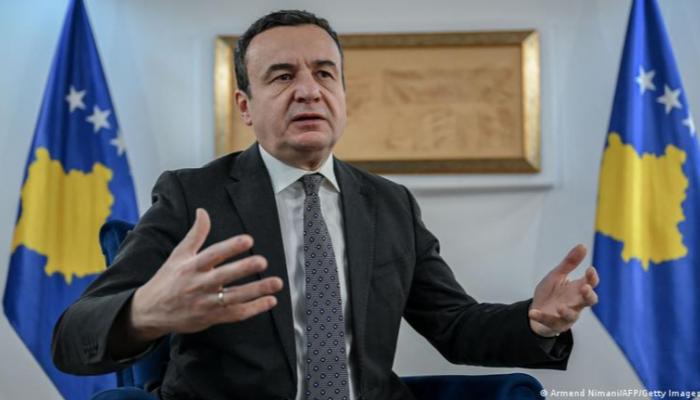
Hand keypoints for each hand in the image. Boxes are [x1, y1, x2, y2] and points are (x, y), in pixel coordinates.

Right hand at [128, 208, 282, 340]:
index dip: (230, 247)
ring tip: (276, 283)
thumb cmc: (168, 279)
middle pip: (224, 276)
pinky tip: (270, 301)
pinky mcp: (211, 317)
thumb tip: (203, 211)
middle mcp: (199, 284)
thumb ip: (196, 233)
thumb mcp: (179, 254)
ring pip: (234, 297)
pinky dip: (254, 309)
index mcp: (191, 266)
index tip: (247, 239)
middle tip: (263, 261)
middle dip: (243, 269)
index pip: (213, 254)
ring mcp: (206, 303)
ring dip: (257, 291)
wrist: (151, 311)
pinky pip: (236, 314)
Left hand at [528, 244, 598, 336]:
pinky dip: (541, 317)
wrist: (537, 310)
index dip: (592, 278)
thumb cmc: (551, 293)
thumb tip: (583, 245)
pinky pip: (550, 322)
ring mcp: (567, 315)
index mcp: (577, 289)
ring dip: (567, 311)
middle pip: (589, 301)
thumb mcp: (557, 275)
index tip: (590, 270)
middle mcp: (576, 303)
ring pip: (572, 315)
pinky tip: (533, 312)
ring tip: (560, 307)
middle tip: (585, 288)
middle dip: (588, 295)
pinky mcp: (555, 324)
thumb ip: (569, 263)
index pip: (590, 283)